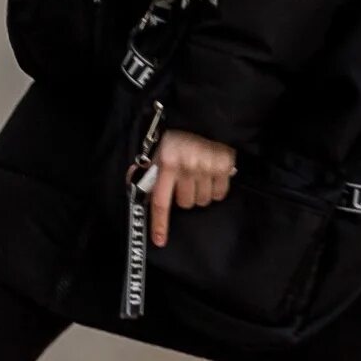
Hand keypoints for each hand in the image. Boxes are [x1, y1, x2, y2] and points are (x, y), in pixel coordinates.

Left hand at [148, 129, 236, 247]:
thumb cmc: (178, 140)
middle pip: (184, 204)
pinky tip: (211, 175)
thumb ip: (146, 172)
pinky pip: (218, 194)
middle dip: (183, 195)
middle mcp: (187, 166)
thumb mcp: (158, 152)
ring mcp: (207, 167)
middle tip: (184, 180)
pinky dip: (215, 188)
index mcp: (167, 163)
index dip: (160, 223)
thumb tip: (135, 187)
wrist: (205, 120)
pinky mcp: (224, 167)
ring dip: (199, 192)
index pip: (161, 201)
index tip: (159, 240)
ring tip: (198, 175)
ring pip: (202, 201)